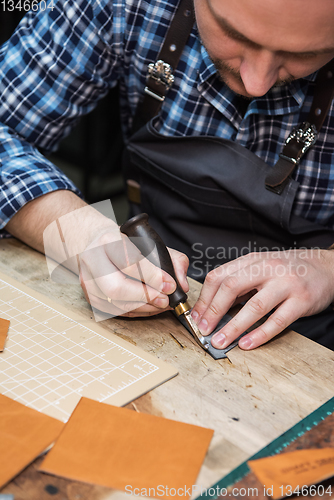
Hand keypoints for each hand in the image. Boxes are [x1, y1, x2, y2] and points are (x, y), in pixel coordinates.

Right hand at [6, 191, 188, 317]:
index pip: (129, 262)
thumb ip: (172, 260)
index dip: (152, 277)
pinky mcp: (90, 297)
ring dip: (143, 308)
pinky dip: (135, 312)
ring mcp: (88, 281)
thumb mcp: (151, 243)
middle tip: (165, 300)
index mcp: (109, 240)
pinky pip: (114, 311)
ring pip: (114, 303)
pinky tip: (150, 308)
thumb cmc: (127, 244)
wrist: (97, 244)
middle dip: (145, 297)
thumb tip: (182, 286)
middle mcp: (93, 260)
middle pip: (116, 287)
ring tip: (161, 304)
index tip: (170, 285)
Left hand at [191, 249, 333, 349]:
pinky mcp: (302, 301)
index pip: (220, 276)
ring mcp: (286, 284)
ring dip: (234, 326)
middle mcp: (268, 269)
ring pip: (255, 306)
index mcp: (252, 261)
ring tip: (221, 340)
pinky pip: (278, 320)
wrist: (326, 267)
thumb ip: (240, 282)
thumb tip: (214, 306)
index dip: (205, 298)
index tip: (196, 316)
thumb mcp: (261, 267)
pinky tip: (247, 343)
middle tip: (204, 329)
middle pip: (232, 287)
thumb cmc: (289, 269)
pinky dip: (260, 334)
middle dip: (214, 311)